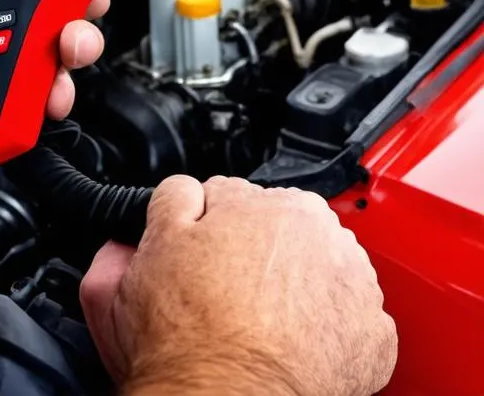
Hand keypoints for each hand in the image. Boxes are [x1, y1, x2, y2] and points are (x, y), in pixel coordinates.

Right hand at [80, 176, 396, 395]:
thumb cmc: (191, 326)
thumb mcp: (160, 237)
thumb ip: (181, 193)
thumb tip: (193, 191)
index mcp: (281, 205)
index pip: (249, 200)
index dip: (223, 229)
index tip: (212, 254)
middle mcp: (330, 238)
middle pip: (291, 235)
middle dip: (264, 255)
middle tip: (230, 290)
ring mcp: (358, 290)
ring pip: (322, 274)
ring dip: (298, 290)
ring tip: (259, 321)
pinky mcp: (374, 340)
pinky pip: (350, 322)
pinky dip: (325, 331)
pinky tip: (291, 343)